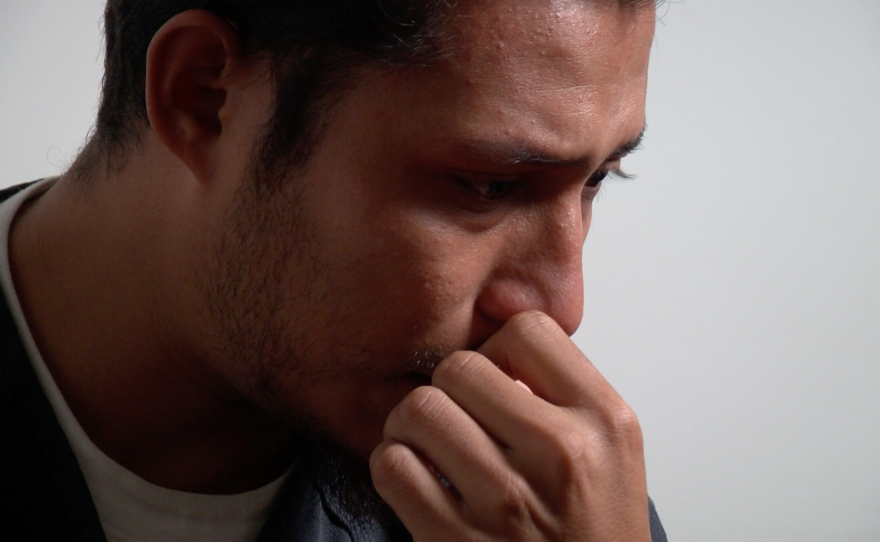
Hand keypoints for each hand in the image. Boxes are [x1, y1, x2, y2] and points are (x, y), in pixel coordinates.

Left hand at [370, 311, 650, 541]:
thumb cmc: (593, 532)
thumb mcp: (610, 453)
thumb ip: (562, 395)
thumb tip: (491, 356)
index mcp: (605, 420)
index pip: (528, 330)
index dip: (498, 351)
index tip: (496, 381)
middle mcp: (561, 453)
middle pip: (459, 367)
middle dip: (448, 389)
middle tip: (457, 418)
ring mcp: (506, 500)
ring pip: (418, 409)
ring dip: (412, 426)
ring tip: (430, 446)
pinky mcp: (455, 540)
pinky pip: (391, 465)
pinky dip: (393, 467)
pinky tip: (417, 480)